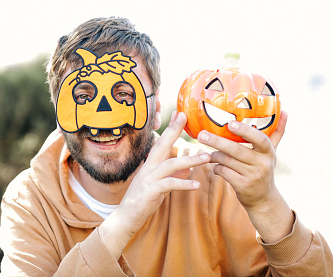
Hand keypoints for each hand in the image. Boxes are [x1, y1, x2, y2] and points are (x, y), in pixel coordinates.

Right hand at [99, 111, 210, 258]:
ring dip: (190, 160)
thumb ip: (172, 173)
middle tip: (186, 118)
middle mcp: (148, 167)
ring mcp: (148, 178)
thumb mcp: (159, 184)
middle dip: (174, 130)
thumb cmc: (143, 200)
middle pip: (162, 145)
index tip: (180, 114)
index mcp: (151, 164)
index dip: (171, 128)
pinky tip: (196, 184)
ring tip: (207, 158)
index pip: (161, 142)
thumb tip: (187, 167)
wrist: (126, 217)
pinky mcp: (150, 191)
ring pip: (170, 164)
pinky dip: (183, 183)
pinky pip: (169, 184)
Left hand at [197, 110, 293, 241]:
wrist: (264, 198)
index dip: (244, 131)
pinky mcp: (242, 186)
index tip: (230, 123)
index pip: (260, 139)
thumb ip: (277, 132)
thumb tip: (285, 111)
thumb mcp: (272, 151)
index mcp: (268, 152)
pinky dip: (216, 167)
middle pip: (237, 150)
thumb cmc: (263, 167)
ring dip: (214, 155)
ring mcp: (252, 175)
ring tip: (209, 152)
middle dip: (217, 141)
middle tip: (202, 134)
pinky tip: (215, 166)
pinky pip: (223, 172)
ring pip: (227, 160)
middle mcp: (262, 163)